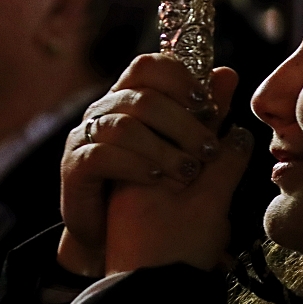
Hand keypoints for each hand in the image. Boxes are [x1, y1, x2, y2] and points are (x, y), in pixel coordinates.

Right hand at [58, 54, 253, 276]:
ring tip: (190, 172)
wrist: (112, 235)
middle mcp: (104, 110)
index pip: (149, 67)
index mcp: (130, 97)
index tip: (208, 104)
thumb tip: (228, 75)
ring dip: (163, 148)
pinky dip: (135, 164)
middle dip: (182, 123)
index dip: (180, 79)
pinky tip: (157, 177)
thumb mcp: (184, 146)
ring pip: (124, 126)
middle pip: (143, 97)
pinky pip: (102, 155)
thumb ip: (203, 113)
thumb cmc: (152, 186)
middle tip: (209, 150)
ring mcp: (85, 136)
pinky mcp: (75, 166)